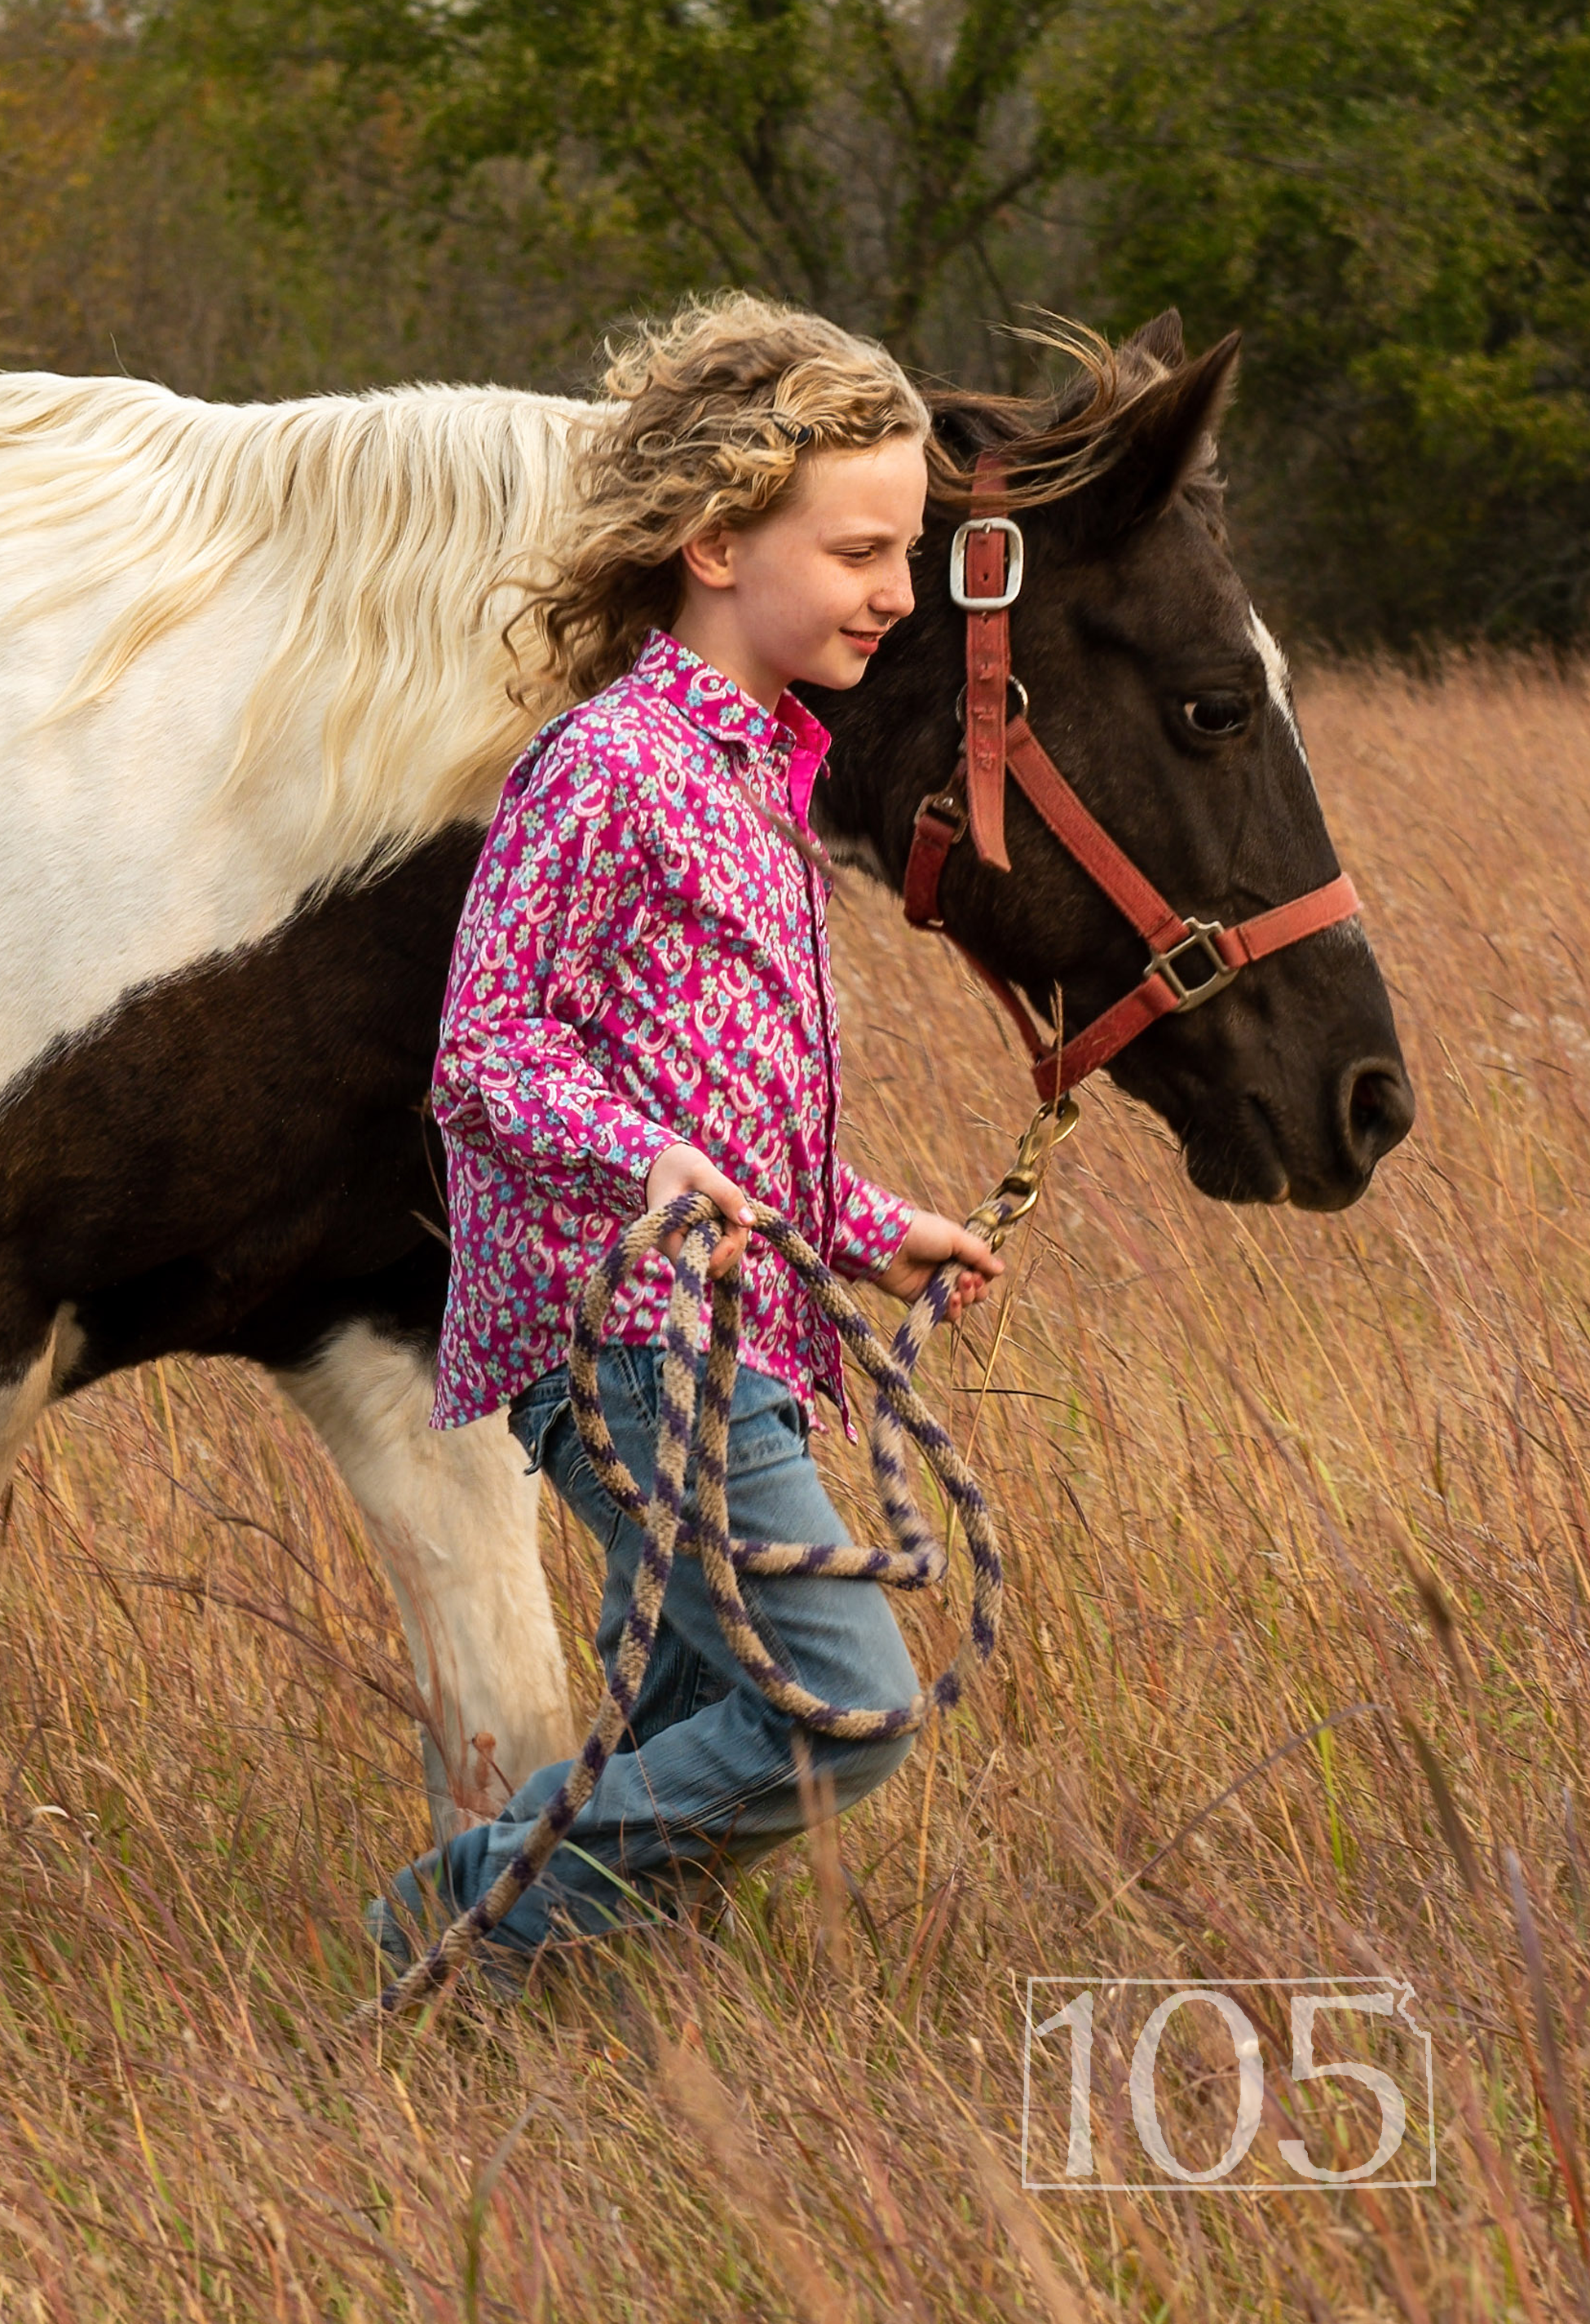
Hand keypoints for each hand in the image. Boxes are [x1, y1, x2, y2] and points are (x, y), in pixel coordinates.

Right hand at [645, 1142, 755, 1279]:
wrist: (663, 1165)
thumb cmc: (677, 1165)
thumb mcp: (702, 1172)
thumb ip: (726, 1194)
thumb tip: (749, 1222)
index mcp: (668, 1239)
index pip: (704, 1263)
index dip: (725, 1248)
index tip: (731, 1221)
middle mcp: (676, 1251)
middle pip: (717, 1266)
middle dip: (734, 1241)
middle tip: (733, 1210)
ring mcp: (687, 1250)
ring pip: (723, 1262)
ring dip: (735, 1238)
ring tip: (729, 1209)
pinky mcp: (698, 1246)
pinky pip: (721, 1252)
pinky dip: (731, 1236)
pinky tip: (726, 1216)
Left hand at [873, 1211, 1002, 1321]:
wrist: (887, 1243)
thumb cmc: (921, 1232)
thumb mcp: (955, 1237)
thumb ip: (979, 1254)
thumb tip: (1001, 1269)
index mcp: (956, 1251)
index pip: (981, 1270)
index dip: (985, 1274)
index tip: (980, 1271)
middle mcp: (947, 1269)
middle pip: (975, 1290)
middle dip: (977, 1287)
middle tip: (967, 1278)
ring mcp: (934, 1286)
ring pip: (962, 1303)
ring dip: (966, 1298)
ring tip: (958, 1287)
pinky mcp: (922, 1300)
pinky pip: (944, 1314)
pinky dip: (952, 1311)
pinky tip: (951, 1300)